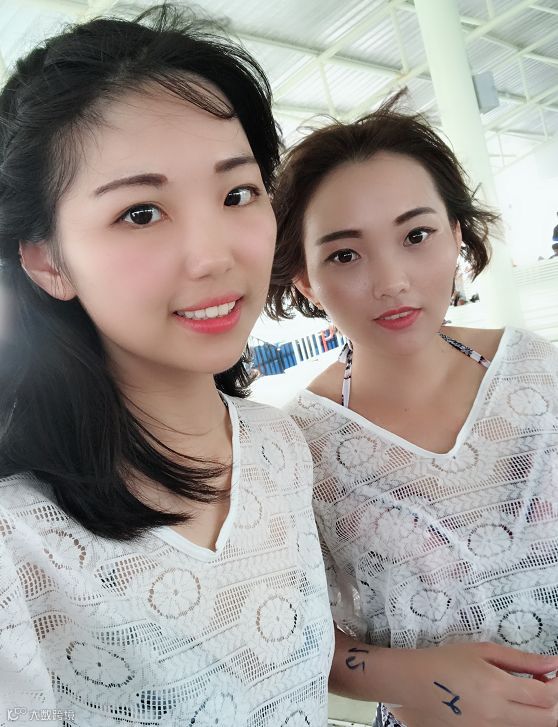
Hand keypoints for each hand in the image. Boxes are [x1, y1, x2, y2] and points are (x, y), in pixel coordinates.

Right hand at [389, 642, 557, 726]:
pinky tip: (513, 700)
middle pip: (549, 719)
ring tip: (529, 689)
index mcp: (496, 687)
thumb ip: (521, 659)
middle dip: (556, 700)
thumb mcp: (483, 650)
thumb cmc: (446, 661)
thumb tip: (553, 662)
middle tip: (547, 681)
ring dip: (541, 710)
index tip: (554, 670)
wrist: (414, 683)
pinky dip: (524, 717)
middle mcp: (498, 715)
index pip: (547, 696)